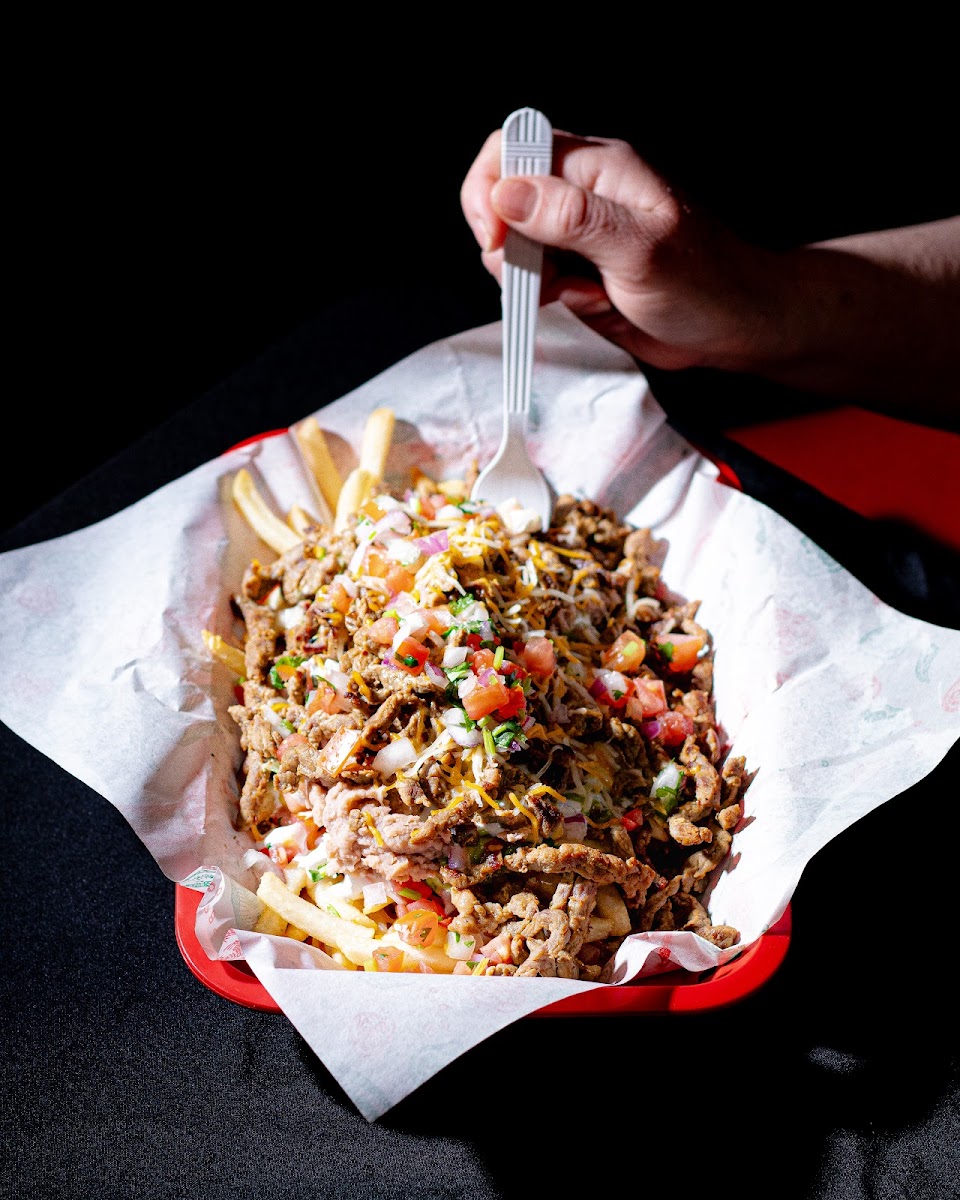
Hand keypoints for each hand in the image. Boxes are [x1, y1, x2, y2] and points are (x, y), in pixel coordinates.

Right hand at [460, 128, 782, 373]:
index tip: (499, 242)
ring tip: (578, 295)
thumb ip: (572, 219)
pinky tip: (586, 305)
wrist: (737, 327)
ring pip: (515, 247)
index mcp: (597, 167)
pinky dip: (546, 300)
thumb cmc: (706, 282)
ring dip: (529, 279)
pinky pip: (537, 281)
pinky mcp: (578, 273)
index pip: (512, 148)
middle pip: (502, 200)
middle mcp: (581, 194)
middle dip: (506, 247)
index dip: (490, 189)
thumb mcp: (639, 249)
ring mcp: (577, 236)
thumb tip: (507, 193)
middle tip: (540, 281)